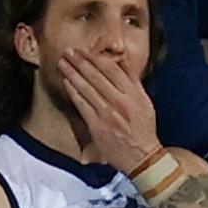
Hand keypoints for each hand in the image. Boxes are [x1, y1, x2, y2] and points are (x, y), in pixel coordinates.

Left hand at [59, 48, 160, 173]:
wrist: (142, 156)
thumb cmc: (143, 129)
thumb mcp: (144, 102)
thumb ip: (133, 81)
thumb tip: (122, 61)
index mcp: (133, 94)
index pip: (112, 69)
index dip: (96, 58)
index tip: (85, 51)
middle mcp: (121, 101)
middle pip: (97, 76)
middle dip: (80, 62)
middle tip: (69, 51)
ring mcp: (108, 113)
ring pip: (87, 88)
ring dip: (73, 73)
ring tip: (63, 63)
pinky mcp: (97, 125)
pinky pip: (82, 104)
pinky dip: (73, 92)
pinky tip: (66, 82)